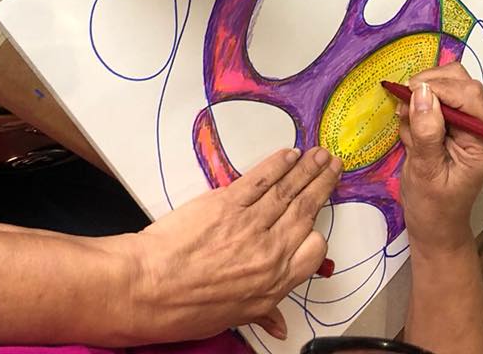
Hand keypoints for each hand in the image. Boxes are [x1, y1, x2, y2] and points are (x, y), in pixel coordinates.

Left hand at [113, 147, 341, 343]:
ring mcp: (249, 224)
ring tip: (320, 154)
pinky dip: (278, 164)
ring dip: (307, 168)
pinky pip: (261, 179)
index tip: (318, 219)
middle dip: (322, 185)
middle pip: (305, 210)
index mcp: (273, 283)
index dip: (317, 233)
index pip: (313, 250)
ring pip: (288, 190)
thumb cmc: (184, 308)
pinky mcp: (227, 203)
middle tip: (334, 166)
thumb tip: (280, 327)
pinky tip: (289, 154)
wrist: (147, 288)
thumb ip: (263, 313)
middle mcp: (268, 252)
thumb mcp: (232, 318)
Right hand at [398, 63, 482, 253]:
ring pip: (447, 84)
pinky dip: (418, 106)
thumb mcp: (426, 172)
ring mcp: (467, 123)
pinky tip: (411, 131)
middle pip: (461, 82)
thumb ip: (426, 132)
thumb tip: (422, 93)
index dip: (440, 87)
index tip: (410, 93)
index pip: (470, 95)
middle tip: (404, 105)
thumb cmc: (433, 207)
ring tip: (407, 126)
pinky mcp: (452, 123)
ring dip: (421, 97)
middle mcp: (481, 127)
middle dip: (429, 86)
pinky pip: (435, 98)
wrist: (434, 226)